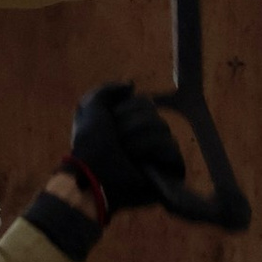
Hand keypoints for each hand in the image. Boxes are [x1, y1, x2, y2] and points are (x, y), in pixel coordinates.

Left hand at [68, 82, 186, 219]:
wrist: (94, 175)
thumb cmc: (90, 145)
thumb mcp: (89, 108)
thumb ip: (106, 90)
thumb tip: (131, 86)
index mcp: (129, 123)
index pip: (144, 102)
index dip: (126, 110)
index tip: (111, 124)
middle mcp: (145, 136)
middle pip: (154, 113)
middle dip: (131, 125)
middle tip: (117, 143)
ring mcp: (159, 153)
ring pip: (162, 128)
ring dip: (138, 140)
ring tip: (127, 155)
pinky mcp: (169, 170)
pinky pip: (172, 148)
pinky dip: (154, 151)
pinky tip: (142, 164)